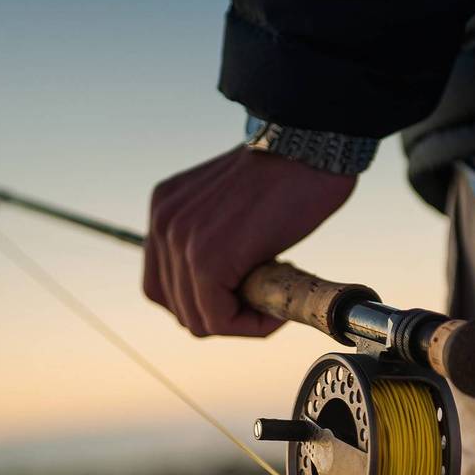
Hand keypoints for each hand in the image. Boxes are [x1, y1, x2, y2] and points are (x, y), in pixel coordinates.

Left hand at [144, 147, 356, 336]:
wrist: (311, 148)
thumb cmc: (288, 176)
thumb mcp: (230, 206)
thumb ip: (214, 238)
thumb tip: (222, 290)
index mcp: (165, 210)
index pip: (164, 285)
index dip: (202, 302)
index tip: (241, 296)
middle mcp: (163, 223)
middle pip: (176, 306)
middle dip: (222, 315)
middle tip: (262, 300)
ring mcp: (181, 241)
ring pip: (198, 319)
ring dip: (239, 321)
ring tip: (273, 300)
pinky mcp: (207, 259)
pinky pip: (219, 319)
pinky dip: (251, 325)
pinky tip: (276, 309)